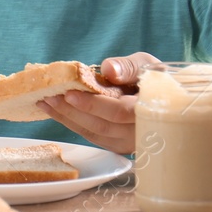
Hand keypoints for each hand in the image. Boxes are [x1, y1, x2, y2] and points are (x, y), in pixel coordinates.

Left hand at [39, 52, 155, 154]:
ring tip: (44, 103)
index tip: (69, 93)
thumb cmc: (156, 79)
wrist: (168, 102)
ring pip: (95, 134)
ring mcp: (129, 143)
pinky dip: (72, 124)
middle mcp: (141, 132)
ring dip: (67, 118)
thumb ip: (129, 67)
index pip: (120, 112)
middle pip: (102, 126)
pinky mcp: (119, 146)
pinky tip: (55, 112)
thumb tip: (108, 69)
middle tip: (47, 97)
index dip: (93, 105)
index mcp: (151, 110)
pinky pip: (93, 137)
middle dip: (72, 111)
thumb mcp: (148, 65)